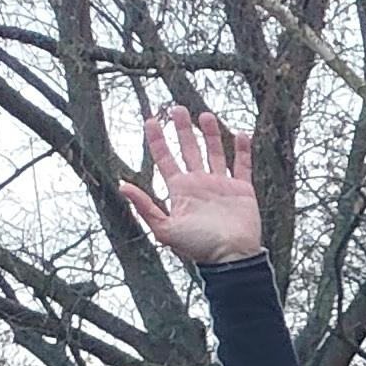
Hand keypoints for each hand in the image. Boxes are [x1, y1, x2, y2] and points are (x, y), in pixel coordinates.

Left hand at [121, 104, 262, 265]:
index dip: (157, 139)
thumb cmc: (199, 247)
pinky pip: (242, 165)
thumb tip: (122, 186)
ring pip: (214, 152)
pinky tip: (241, 134)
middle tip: (176, 108)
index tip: (151, 120)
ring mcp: (221, 185)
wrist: (232, 257)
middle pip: (188, 149)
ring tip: (204, 115)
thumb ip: (145, 207)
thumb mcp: (165, 229)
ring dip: (210, 133)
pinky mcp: (242, 190)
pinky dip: (243, 150)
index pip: (165, 158)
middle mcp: (199, 183)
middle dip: (182, 129)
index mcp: (180, 190)